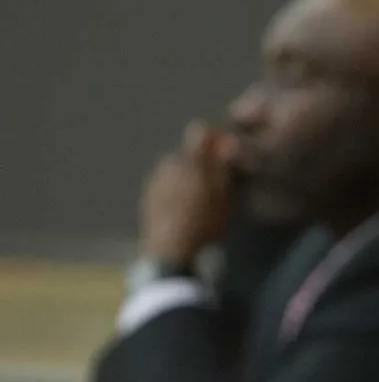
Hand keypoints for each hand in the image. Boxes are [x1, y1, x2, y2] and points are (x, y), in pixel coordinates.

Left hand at [139, 122, 235, 266]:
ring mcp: (155, 179)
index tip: (225, 155)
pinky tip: (184, 210)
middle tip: (216, 186)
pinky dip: (176, 191)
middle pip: (188, 153)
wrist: (169, 250)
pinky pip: (166, 185)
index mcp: (189, 159)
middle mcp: (168, 162)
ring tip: (200, 201)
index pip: (201, 132)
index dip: (215, 139)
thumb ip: (224, 165)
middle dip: (201, 163)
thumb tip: (228, 140)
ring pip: (176, 169)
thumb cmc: (204, 222)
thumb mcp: (223, 195)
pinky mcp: (147, 196)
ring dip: (188, 177)